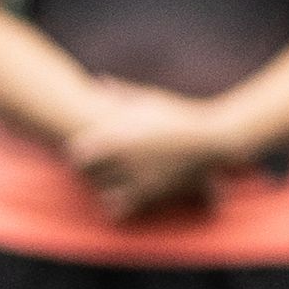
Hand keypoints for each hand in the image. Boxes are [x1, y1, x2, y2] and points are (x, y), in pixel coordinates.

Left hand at [66, 89, 240, 211]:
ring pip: (102, 194)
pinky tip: (126, 195)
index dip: (77, 150)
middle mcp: (123, 159)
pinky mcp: (151, 194)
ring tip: (108, 183)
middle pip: (86, 174)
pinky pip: (122, 208)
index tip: (83, 148)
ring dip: (102, 190)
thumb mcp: (149, 98)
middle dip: (87, 171)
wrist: (211, 139)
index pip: (77, 150)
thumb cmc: (179, 114)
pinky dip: (119, 205)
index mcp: (119, 135)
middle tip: (93, 166)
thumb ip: (121, 92)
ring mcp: (136, 178)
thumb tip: (99, 80)